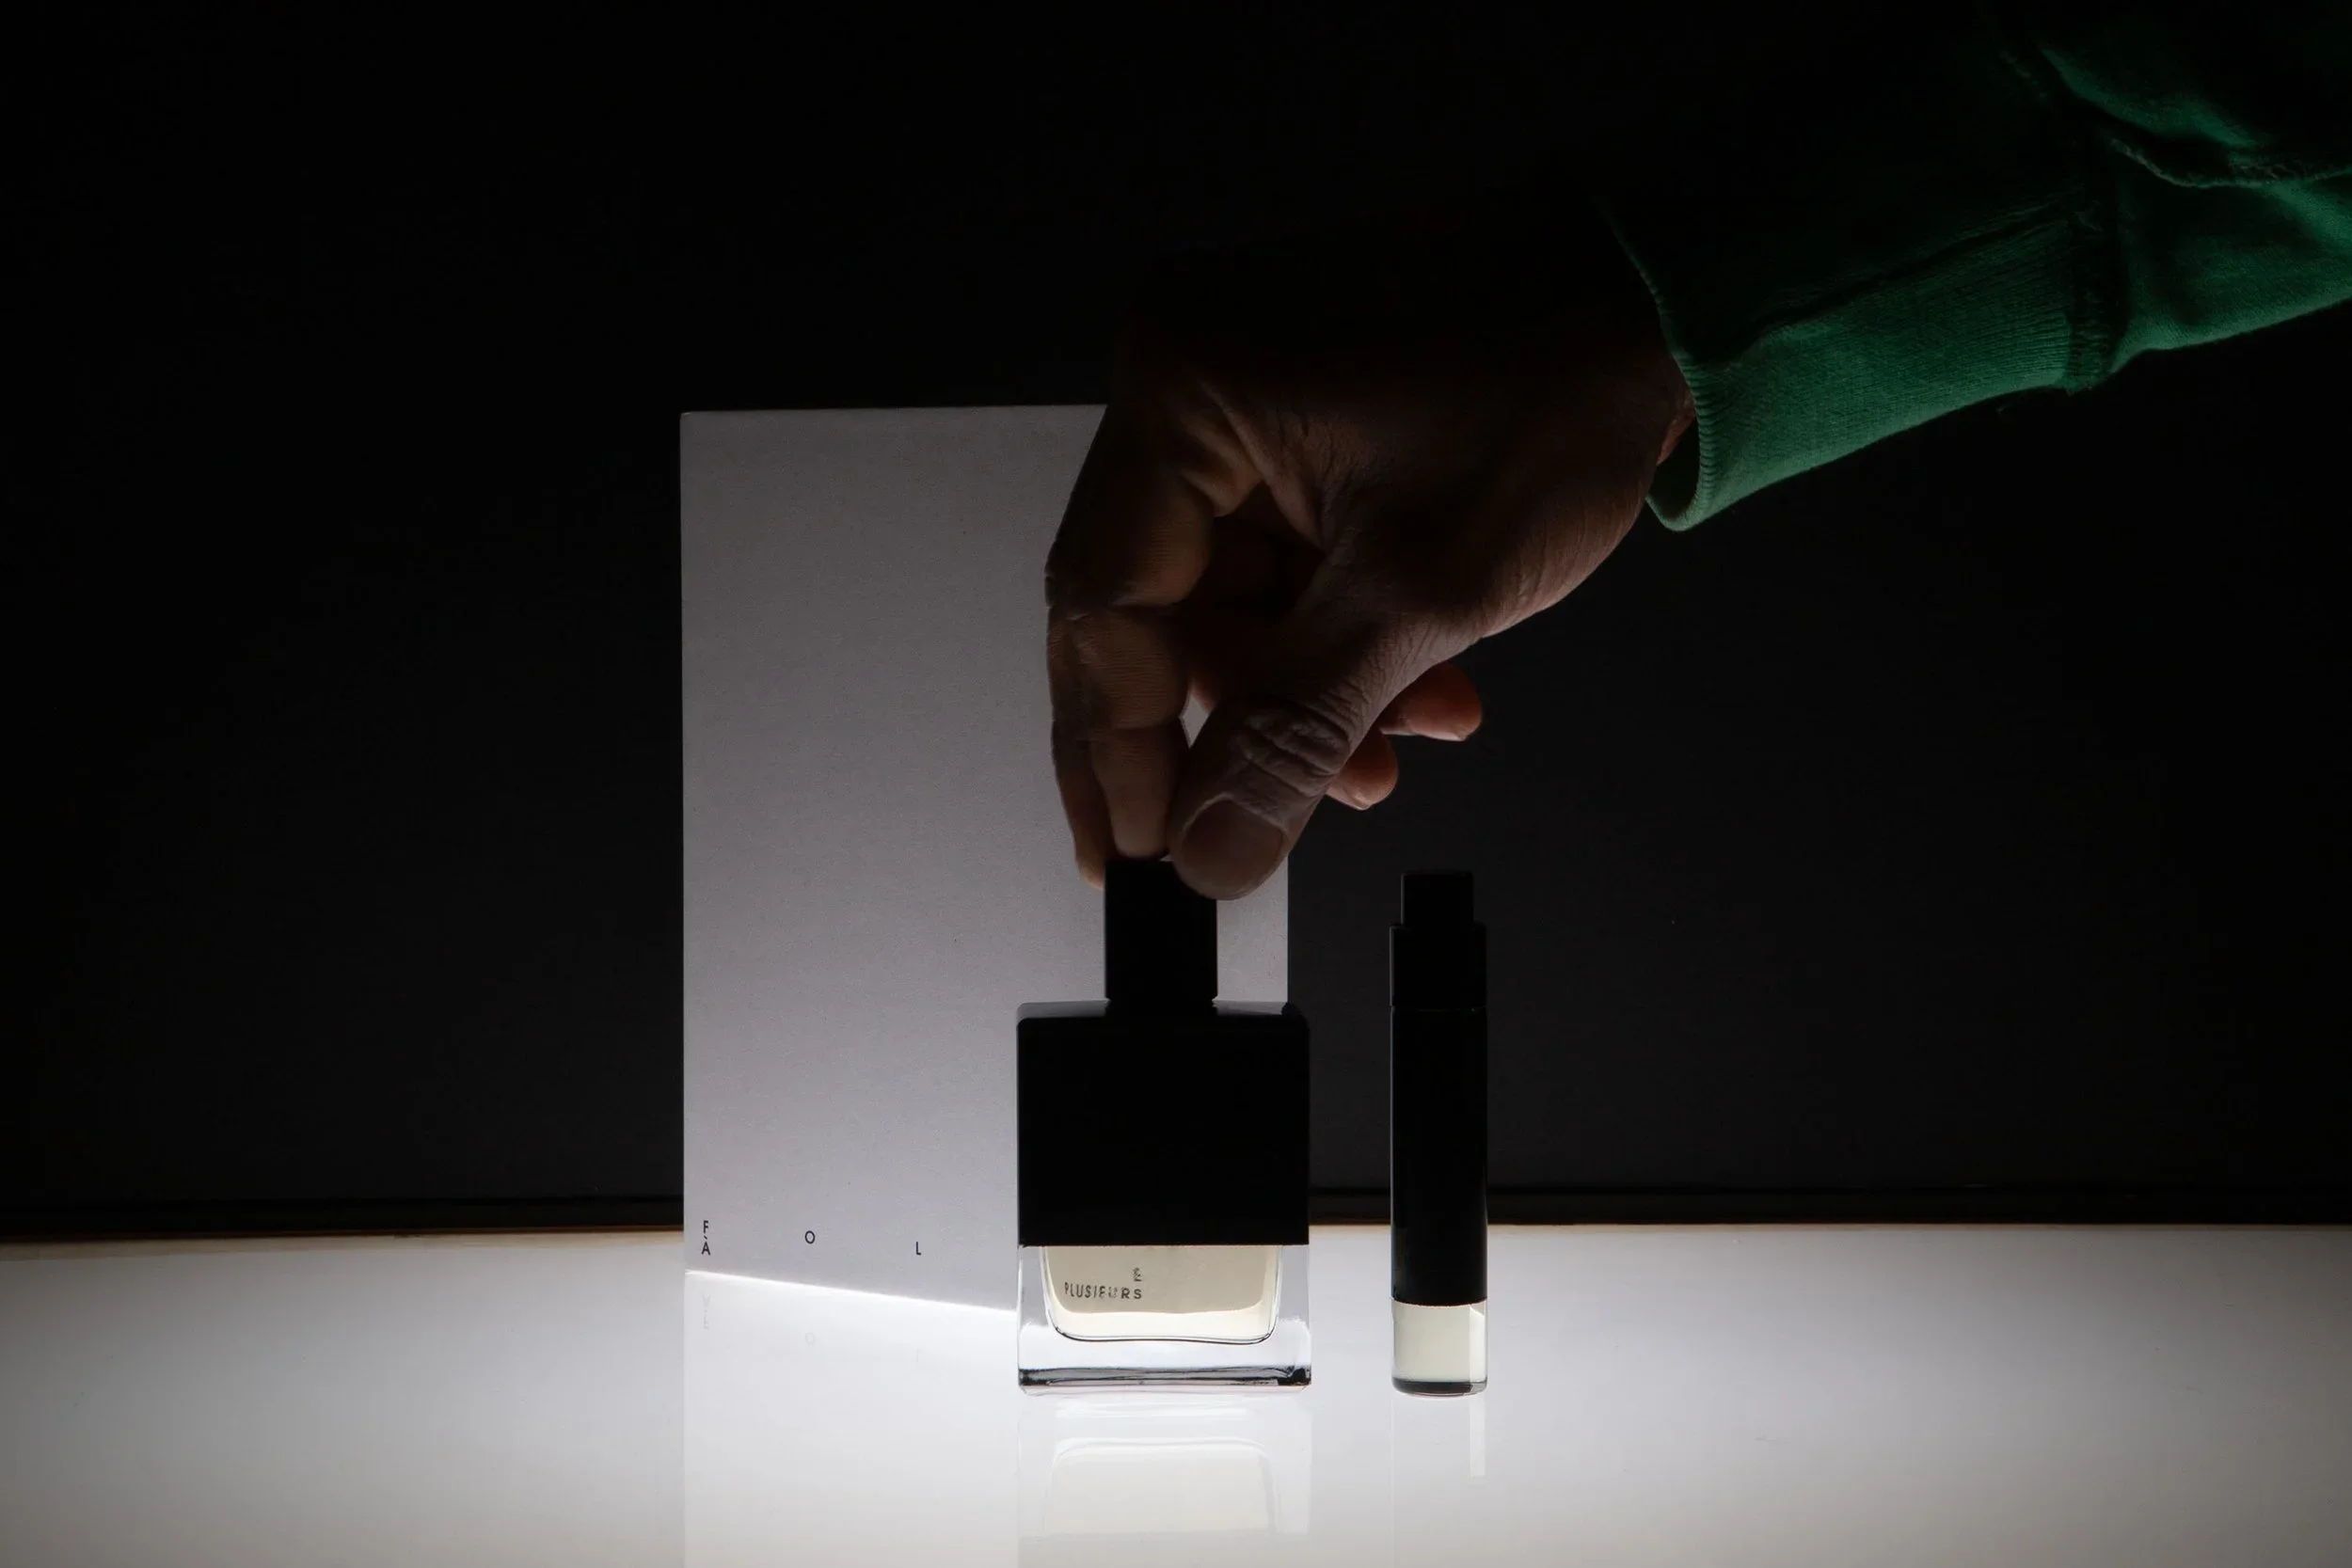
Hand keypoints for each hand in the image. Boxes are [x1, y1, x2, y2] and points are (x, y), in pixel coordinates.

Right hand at [1046, 207, 1693, 896]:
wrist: (1669, 293)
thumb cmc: (1559, 389)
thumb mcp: (1420, 591)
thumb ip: (1296, 732)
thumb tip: (1208, 852)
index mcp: (1184, 392)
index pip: (1103, 603)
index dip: (1118, 748)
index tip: (1143, 851)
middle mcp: (1186, 380)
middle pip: (1161, 607)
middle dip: (1246, 717)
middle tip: (1291, 809)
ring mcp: (1239, 396)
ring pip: (1231, 598)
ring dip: (1312, 684)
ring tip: (1410, 733)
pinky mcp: (1293, 418)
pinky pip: (1281, 556)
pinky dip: (1341, 629)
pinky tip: (1422, 679)